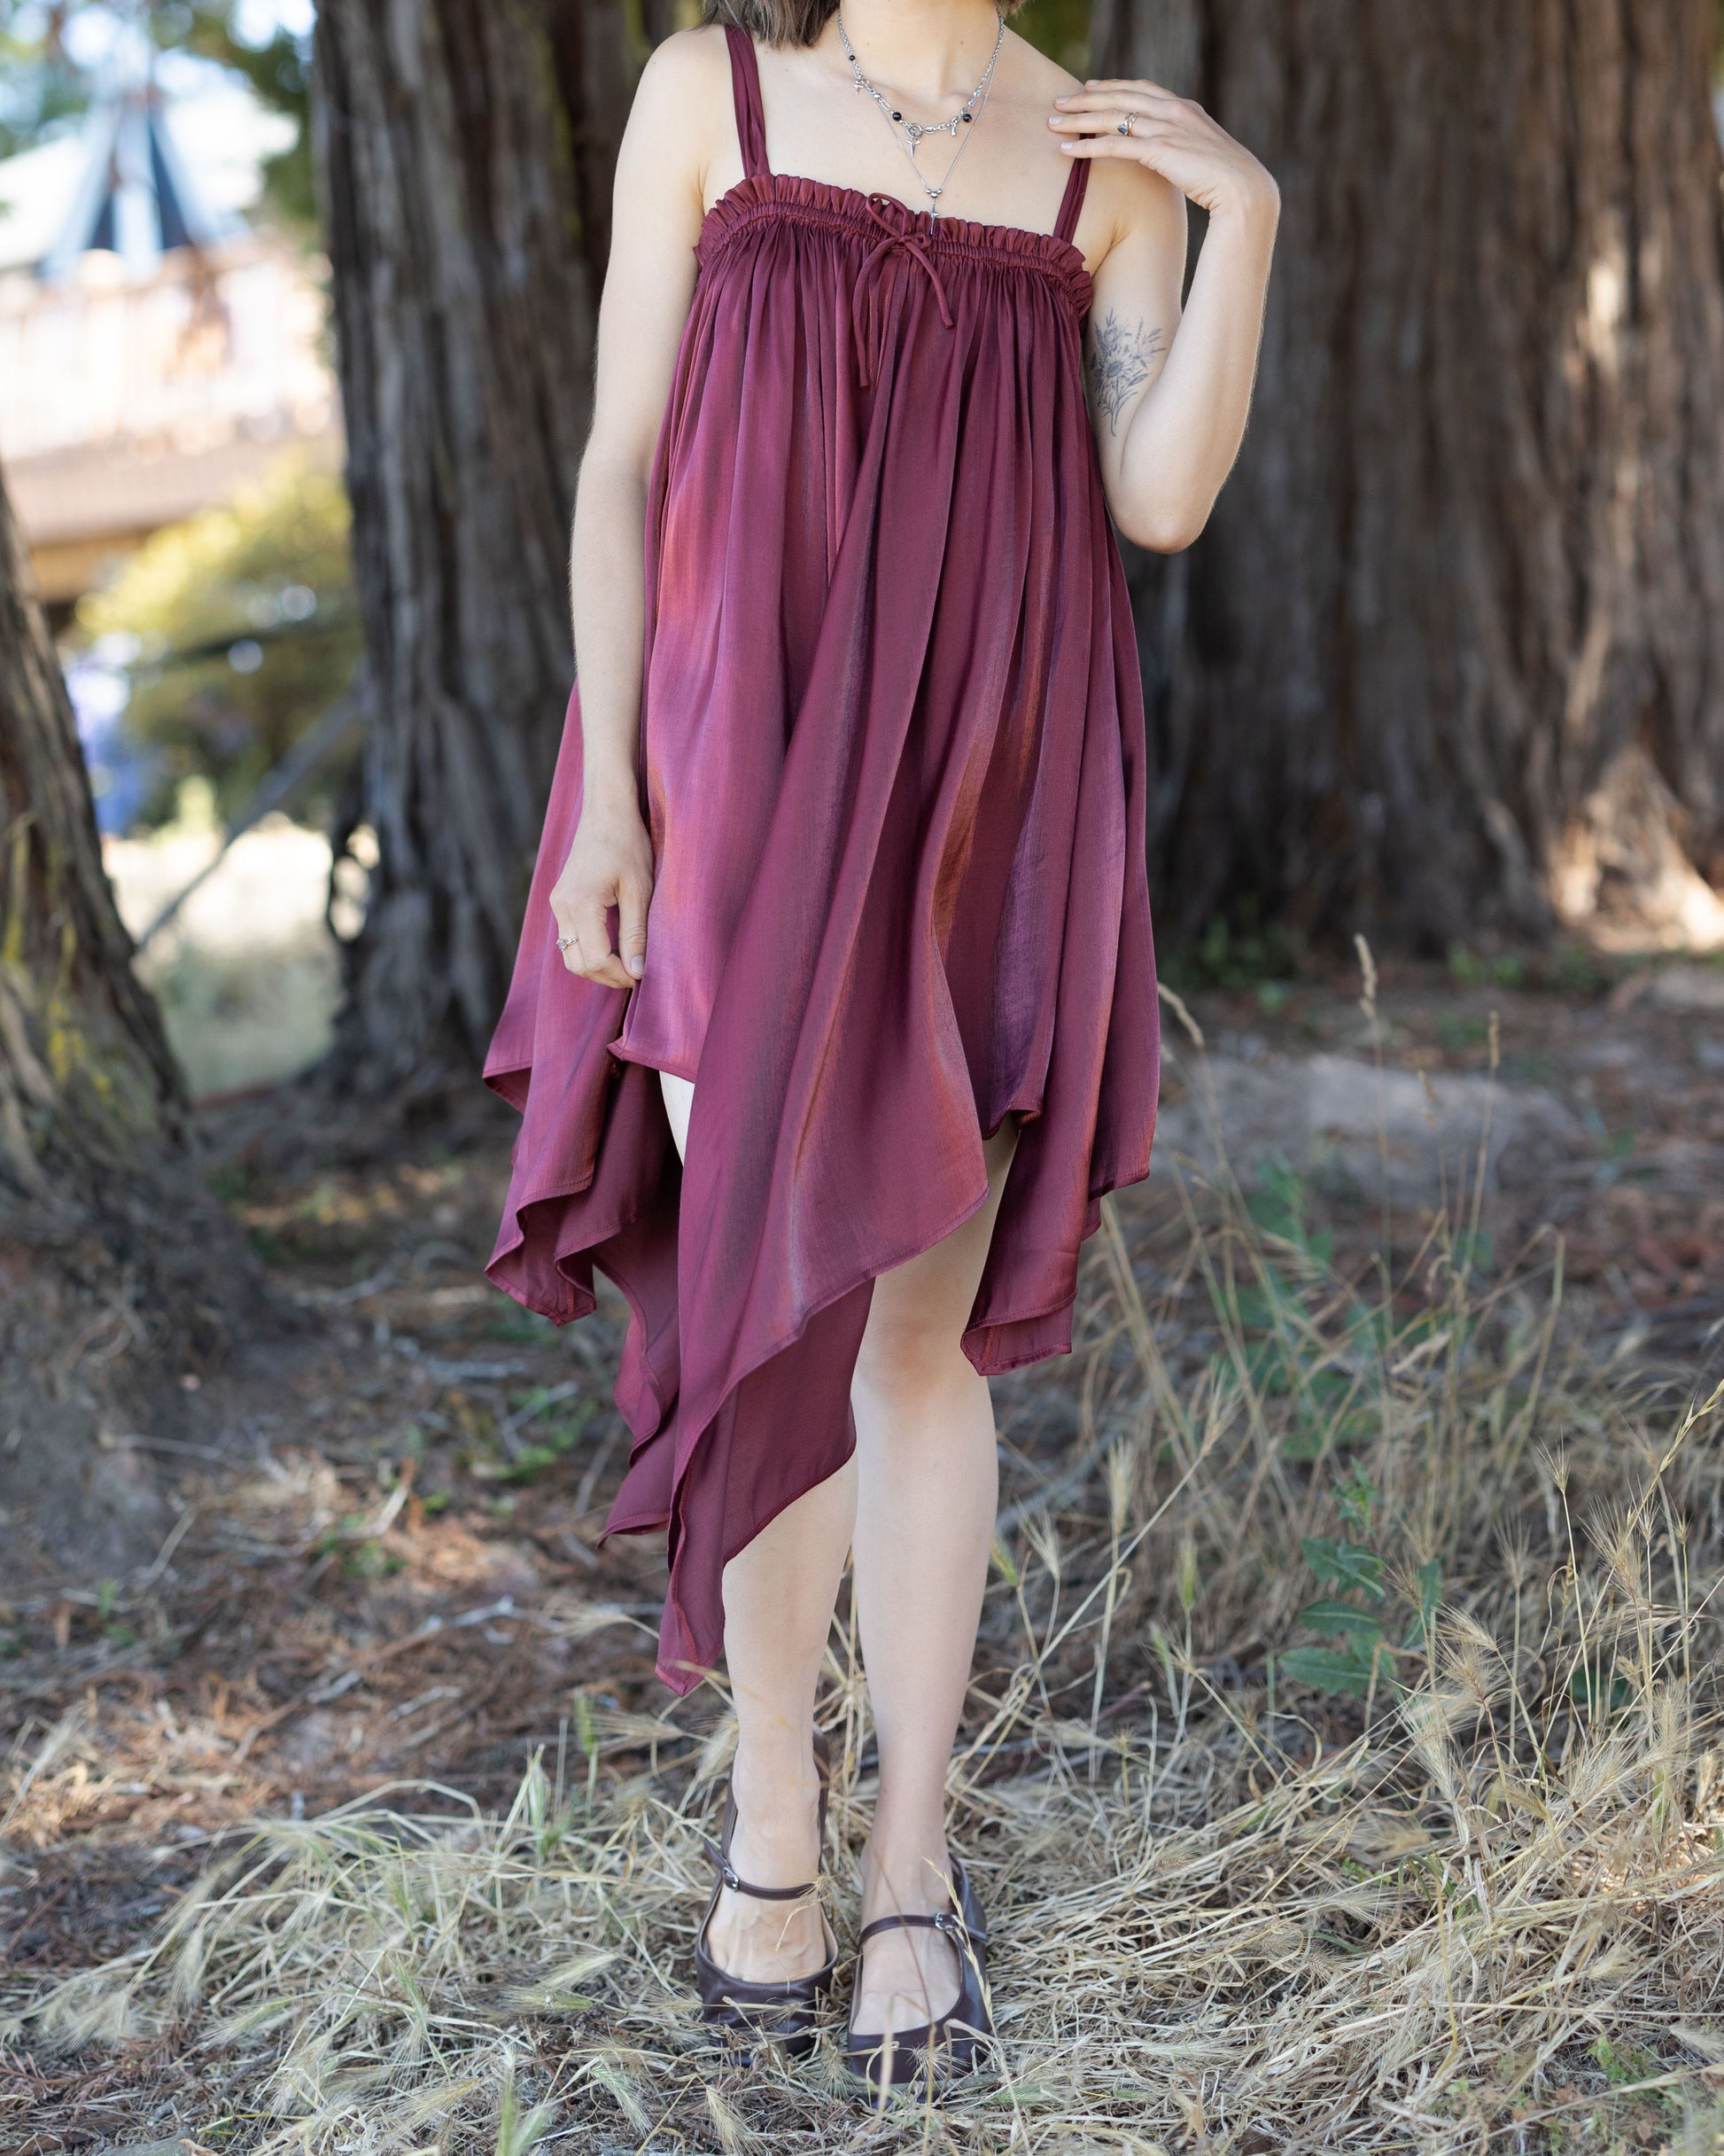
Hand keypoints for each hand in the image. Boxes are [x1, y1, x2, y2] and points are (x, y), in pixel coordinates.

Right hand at [549, 795, 653, 988]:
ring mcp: (557, 903)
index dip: (619, 975)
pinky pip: (570, 938)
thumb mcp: (640, 890)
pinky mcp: (560, 900)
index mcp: (580, 903)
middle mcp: (561, 906)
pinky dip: (590, 950)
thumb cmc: (628, 844)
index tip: (643, 976)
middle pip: (576, 964)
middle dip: (606, 976)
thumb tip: (638, 972)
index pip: (594, 960)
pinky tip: (615, 946)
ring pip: (570, 954)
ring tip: (628, 963)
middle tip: (636, 975)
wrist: (606, 811)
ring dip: (597, 966)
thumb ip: (636, 933)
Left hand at [1050, 80, 1278, 225]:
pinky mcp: (1160, 151)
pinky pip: (1115, 146)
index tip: (1089, 87)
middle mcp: (1174, 111)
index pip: (1141, 89)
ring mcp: (1167, 129)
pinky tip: (1067, 151)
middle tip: (1058, 101)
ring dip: (1079, 119)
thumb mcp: (1203, 156)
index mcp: (1185, 108)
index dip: (1113, 86)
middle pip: (1121, 97)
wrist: (1245, 190)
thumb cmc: (1227, 182)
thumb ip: (1184, 149)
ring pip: (1113, 117)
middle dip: (1086, 99)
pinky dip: (1088, 147)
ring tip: (1052, 122)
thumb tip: (1171, 159)